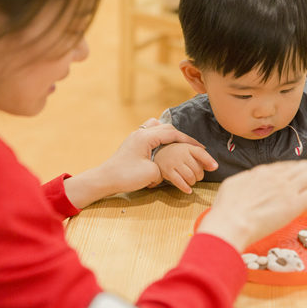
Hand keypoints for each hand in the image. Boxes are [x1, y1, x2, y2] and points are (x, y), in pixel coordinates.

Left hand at [64, 118, 204, 207]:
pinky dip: (161, 137)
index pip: (173, 134)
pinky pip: (151, 133)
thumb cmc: (126, 176)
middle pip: (167, 128)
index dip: (189, 141)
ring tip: (182, 144)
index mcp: (146, 137)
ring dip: (171, 134)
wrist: (105, 179)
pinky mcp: (133, 143)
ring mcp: (136, 137)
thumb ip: (164, 167)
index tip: (201, 148)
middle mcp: (141, 133)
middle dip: (182, 137)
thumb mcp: (151, 174)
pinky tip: (165, 146)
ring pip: (158, 128)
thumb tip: (168, 167)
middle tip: (196, 147)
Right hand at [153, 143, 217, 193]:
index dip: (209, 160)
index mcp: (188, 148)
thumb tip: (214, 167)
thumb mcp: (189, 150)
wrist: (158, 153)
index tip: (215, 167)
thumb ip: (202, 157)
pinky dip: (185, 187)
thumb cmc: (178, 153)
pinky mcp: (167, 172)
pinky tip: (189, 190)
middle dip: (199, 175)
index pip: (200, 153)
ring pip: (189, 177)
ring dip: (193, 181)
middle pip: (197, 169)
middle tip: (197, 175)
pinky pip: (179, 182)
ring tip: (191, 180)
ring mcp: (174, 163)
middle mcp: (181, 154)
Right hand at [197, 160, 306, 251]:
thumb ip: (247, 180)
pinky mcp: (293, 204)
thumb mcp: (233, 183)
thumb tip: (250, 181)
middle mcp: (277, 177)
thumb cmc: (226, 208)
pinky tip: (304, 210)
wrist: (231, 222)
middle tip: (301, 192)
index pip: (287, 166)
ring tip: (304, 201)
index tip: (288, 188)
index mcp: (262, 172)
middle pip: (304, 166)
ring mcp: (286, 189)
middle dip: (306, 178)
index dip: (290, 177)